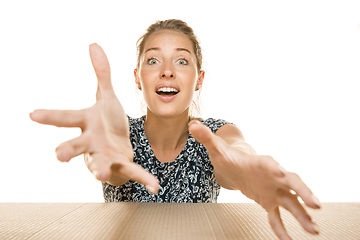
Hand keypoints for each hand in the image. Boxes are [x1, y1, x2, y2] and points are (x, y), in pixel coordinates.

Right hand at [30, 43, 158, 193]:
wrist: (117, 144)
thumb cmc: (107, 121)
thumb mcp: (106, 96)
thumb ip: (102, 73)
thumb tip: (93, 43)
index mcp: (86, 123)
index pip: (66, 117)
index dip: (50, 116)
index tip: (32, 114)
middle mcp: (91, 142)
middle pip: (77, 145)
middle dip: (68, 149)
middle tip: (58, 155)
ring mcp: (105, 156)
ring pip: (100, 163)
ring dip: (100, 169)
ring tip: (101, 176)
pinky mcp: (122, 165)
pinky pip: (133, 172)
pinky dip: (144, 179)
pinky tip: (155, 186)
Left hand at [189, 121, 319, 239]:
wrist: (234, 164)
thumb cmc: (227, 155)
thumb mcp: (216, 148)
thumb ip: (206, 138)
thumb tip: (193, 126)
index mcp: (259, 162)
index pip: (270, 164)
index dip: (276, 169)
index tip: (284, 175)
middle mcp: (271, 176)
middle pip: (292, 183)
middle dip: (304, 192)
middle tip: (316, 205)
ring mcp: (272, 190)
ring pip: (291, 202)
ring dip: (302, 215)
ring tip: (314, 231)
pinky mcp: (268, 201)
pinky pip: (276, 216)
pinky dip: (281, 228)